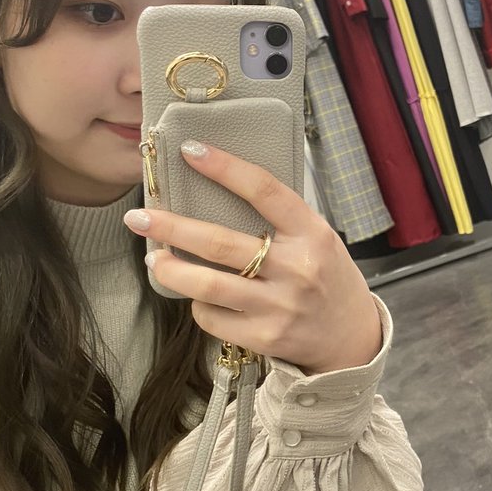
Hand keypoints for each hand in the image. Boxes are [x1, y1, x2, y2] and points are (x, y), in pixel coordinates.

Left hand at [124, 141, 381, 374]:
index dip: (224, 168)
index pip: (264, 191)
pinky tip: (198, 296)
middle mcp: (297, 269)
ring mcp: (280, 307)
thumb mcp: (318, 237)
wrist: (352, 338)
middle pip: (220, 243)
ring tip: (154, 259)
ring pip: (209, 285)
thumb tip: (217, 187)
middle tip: (139, 217)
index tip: (189, 151)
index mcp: (312, 233)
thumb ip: (279, 218)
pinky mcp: (265, 338)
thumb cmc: (326, 277)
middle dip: (171, 228)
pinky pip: (214, 318)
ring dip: (171, 270)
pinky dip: (199, 304)